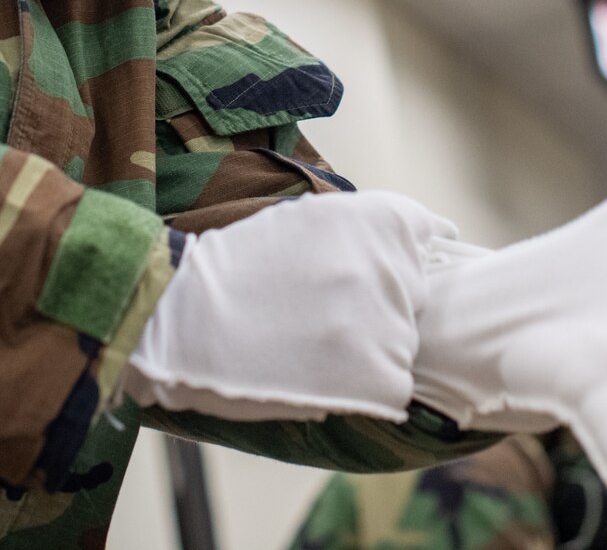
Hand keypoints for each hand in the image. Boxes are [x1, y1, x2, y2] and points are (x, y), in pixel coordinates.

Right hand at [126, 190, 455, 422]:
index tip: (385, 267)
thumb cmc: (235, 269)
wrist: (179, 317)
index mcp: (376, 220)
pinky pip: (391, 387)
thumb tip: (427, 237)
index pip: (424, 233)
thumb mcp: (304, 220)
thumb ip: (362, 229)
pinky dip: (362, 387)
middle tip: (315, 313)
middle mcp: (390, 267)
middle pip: (412, 294)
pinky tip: (315, 372)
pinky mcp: (379, 377)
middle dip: (377, 304)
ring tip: (306, 343)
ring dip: (367, 347)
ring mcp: (388, 324)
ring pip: (401, 343)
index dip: (399, 256)